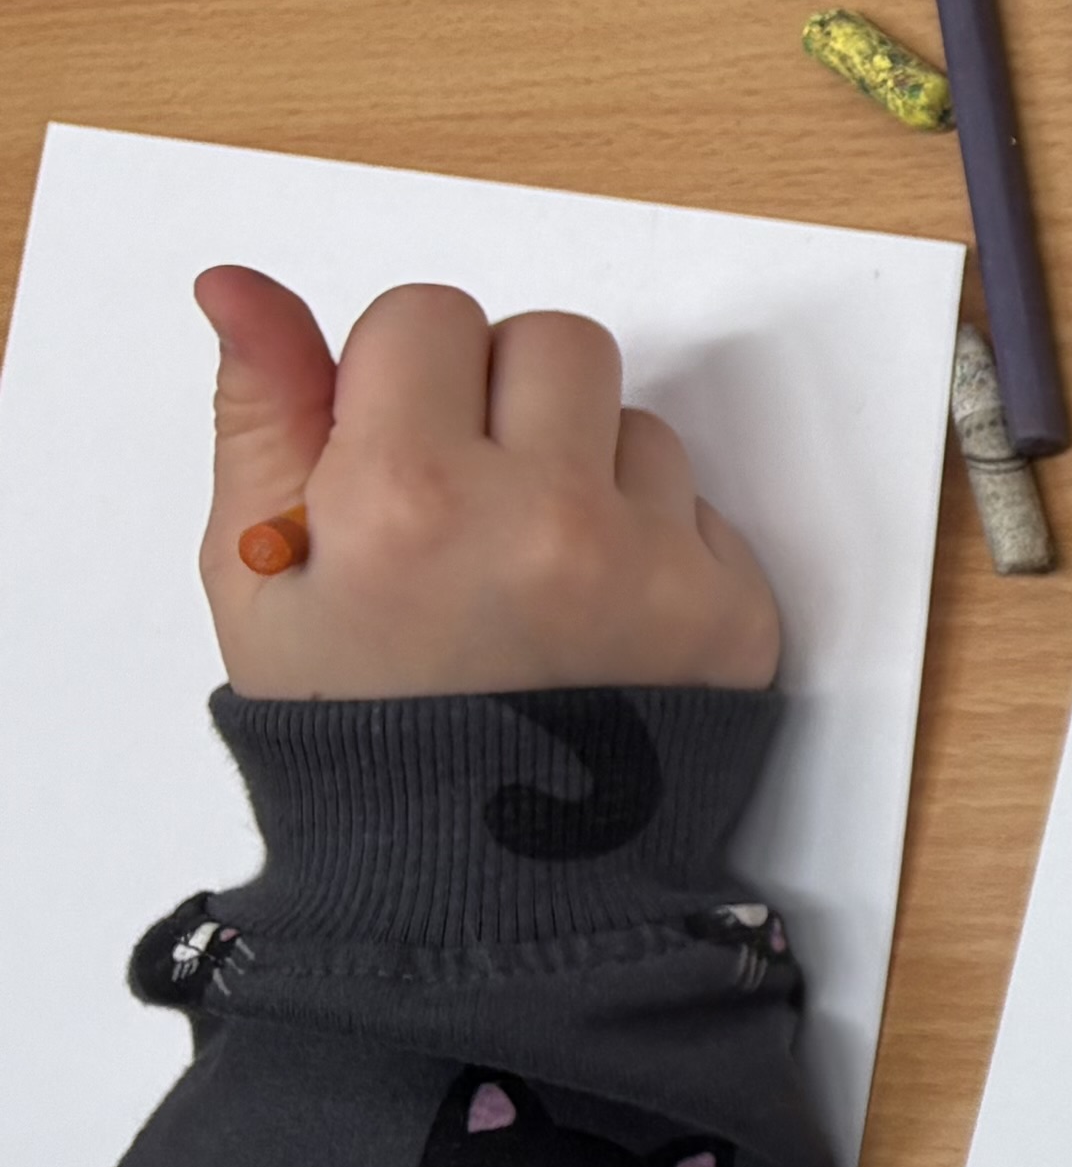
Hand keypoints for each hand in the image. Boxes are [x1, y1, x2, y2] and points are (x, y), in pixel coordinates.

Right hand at [198, 267, 778, 698]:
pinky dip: (651, 546)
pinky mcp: (734, 608)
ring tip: (529, 574)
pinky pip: (699, 509)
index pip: (430, 315)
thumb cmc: (354, 726)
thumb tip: (241, 287)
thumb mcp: (260, 578)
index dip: (404, 376)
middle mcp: (543, 517)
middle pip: (551, 341)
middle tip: (467, 499)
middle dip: (505, 400)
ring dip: (586, 470)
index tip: (393, 450)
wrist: (478, 879)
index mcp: (405, 497)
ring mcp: (652, 564)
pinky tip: (595, 623)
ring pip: (634, 422)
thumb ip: (264, 416)